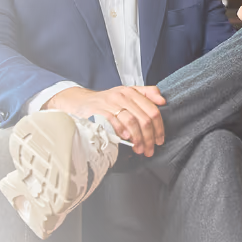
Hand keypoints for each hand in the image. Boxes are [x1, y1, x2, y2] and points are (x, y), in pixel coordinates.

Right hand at [44, 83, 167, 155]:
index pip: (152, 110)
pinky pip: (113, 121)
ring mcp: (110, 103)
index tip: (159, 140)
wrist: (79, 101)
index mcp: (132, 92)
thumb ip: (146, 94)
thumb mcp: (127, 93)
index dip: (159, 127)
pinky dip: (122, 131)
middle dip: (150, 137)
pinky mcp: (98, 111)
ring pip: (132, 121)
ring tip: (139, 149)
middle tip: (150, 150)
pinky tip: (126, 139)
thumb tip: (162, 101)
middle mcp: (122, 96)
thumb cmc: (106, 101)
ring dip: (138, 138)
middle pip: (144, 118)